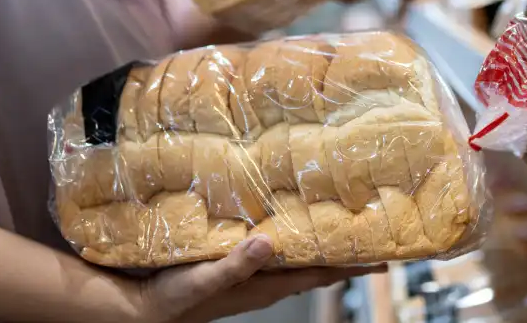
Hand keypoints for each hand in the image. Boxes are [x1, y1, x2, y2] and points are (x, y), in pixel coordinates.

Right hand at [129, 236, 384, 322]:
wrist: (142, 308)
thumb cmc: (174, 298)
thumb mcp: (204, 280)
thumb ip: (236, 264)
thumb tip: (271, 242)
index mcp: (265, 284)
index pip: (320, 274)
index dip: (352, 265)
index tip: (384, 256)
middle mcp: (265, 278)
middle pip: (316, 263)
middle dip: (344, 250)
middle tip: (373, 228)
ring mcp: (251, 272)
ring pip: (297, 255)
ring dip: (319, 239)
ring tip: (341, 218)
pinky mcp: (235, 262)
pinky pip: (273, 248)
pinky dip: (288, 233)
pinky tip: (288, 217)